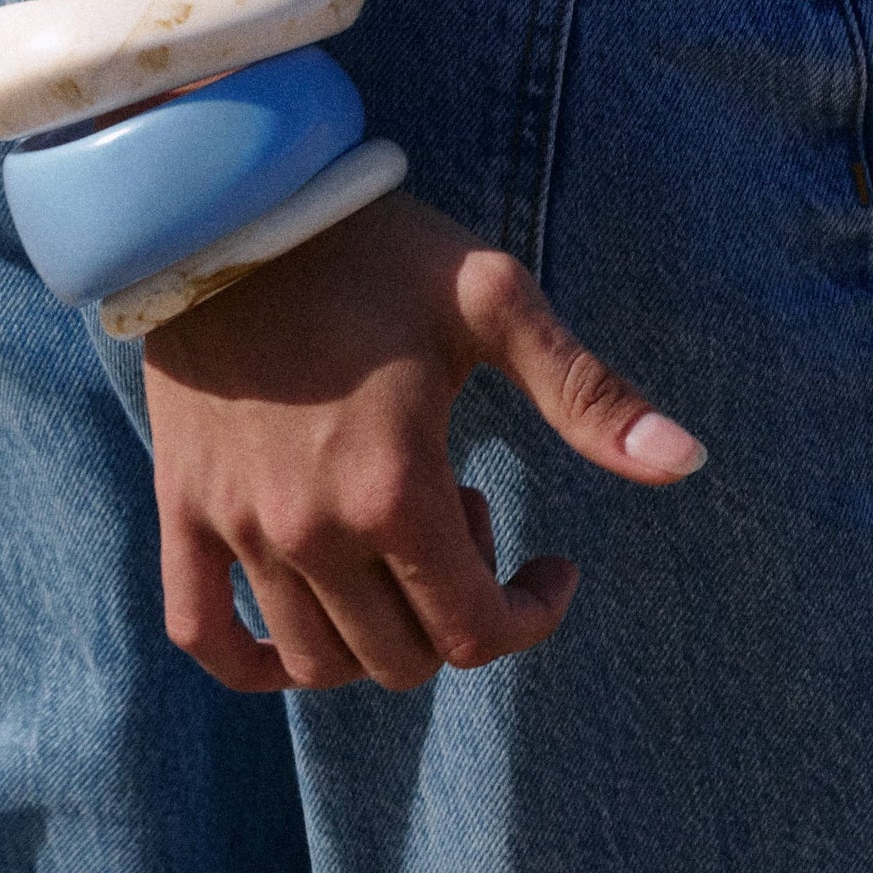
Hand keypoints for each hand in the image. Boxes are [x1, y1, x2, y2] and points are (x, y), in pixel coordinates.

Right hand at [141, 193, 703, 694]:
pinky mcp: (183, 510)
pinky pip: (206, 636)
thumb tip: (689, 461)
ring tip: (393, 540)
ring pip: (319, 661)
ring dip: (377, 629)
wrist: (232, 208)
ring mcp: (239, 527)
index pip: (475, 632)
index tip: (555, 567)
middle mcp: (310, 530)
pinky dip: (258, 664)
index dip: (532, 617)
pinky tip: (301, 638)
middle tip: (465, 515)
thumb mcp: (494, 304)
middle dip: (457, 612)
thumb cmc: (375, 250)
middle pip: (402, 658)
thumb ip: (589, 393)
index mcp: (394, 489)